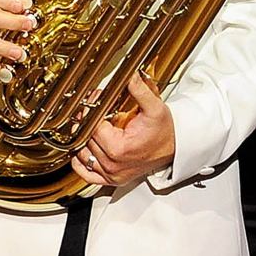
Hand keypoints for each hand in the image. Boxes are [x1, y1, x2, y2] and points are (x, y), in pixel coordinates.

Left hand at [71, 72, 174, 186]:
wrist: (175, 148)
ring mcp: (112, 174)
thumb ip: (140, 90)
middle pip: (85, 139)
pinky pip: (86, 175)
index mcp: (119, 148)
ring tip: (91, 125)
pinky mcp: (112, 179)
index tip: (95, 100)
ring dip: (82, 139)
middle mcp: (113, 165)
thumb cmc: (164, 130)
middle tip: (93, 108)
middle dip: (87, 121)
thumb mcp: (155, 107)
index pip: (91, 127)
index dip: (91, 110)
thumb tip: (130, 75)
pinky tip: (84, 149)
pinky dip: (80, 163)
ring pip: (82, 155)